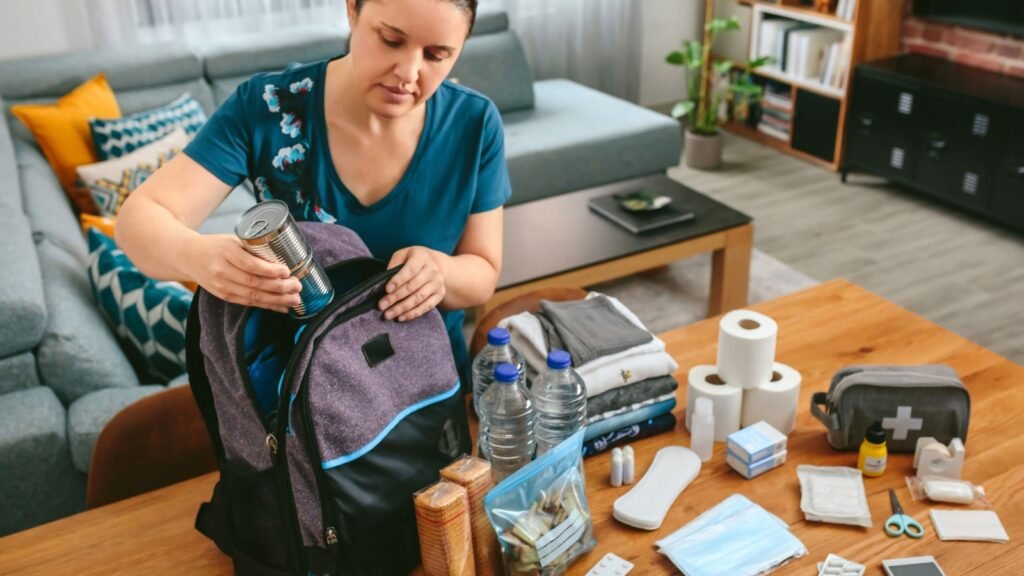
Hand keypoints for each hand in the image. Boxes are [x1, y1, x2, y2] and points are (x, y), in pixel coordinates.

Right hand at [185, 234, 302, 312]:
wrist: (187, 256)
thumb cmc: (216, 245)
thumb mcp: (232, 240)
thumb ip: (253, 248)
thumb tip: (284, 255)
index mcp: (225, 252)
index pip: (250, 264)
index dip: (269, 270)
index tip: (286, 271)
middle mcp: (222, 271)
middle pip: (254, 283)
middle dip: (279, 287)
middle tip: (297, 286)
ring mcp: (221, 286)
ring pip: (252, 296)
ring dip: (276, 300)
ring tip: (294, 299)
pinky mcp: (223, 296)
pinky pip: (248, 303)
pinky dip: (267, 306)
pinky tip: (282, 306)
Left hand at [379, 246, 446, 321]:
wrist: (434, 264)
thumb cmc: (412, 260)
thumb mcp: (402, 255)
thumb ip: (394, 265)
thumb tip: (383, 282)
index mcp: (421, 257)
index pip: (410, 270)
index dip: (398, 280)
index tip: (387, 290)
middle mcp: (432, 270)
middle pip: (412, 286)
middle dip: (395, 297)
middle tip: (381, 306)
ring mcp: (437, 283)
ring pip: (418, 298)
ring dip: (402, 308)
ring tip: (388, 314)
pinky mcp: (439, 294)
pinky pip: (426, 306)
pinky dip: (413, 313)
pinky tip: (401, 317)